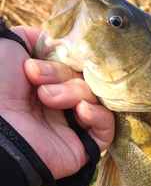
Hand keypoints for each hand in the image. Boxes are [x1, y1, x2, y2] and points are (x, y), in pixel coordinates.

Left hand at [0, 26, 114, 179]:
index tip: (35, 65)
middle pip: (85, 80)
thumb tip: (57, 38)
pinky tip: (81, 110)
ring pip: (96, 99)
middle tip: (38, 83)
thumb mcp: (9, 48)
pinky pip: (107, 128)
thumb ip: (35, 38)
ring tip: (48, 99)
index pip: (72, 66)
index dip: (60, 61)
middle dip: (63, 76)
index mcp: (45, 85)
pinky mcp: (85, 147)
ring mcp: (73, 126)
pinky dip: (99, 115)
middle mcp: (61, 105)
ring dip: (74, 92)